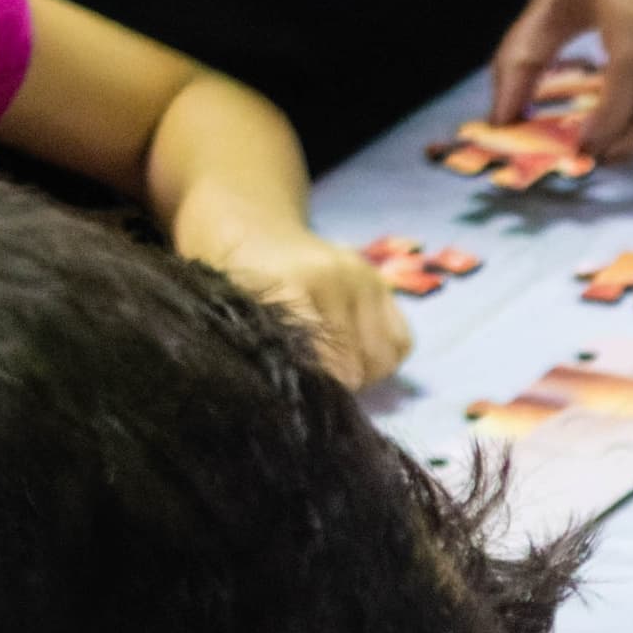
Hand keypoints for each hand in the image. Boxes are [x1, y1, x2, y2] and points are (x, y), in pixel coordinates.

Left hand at [189, 223, 410, 388]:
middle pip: (355, 369)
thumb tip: (295, 408)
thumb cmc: (231, 279)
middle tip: (307, 384)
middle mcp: (338, 279)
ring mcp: (365, 279)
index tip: (298, 407)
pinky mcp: (382, 283)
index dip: (315, 395)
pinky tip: (354, 354)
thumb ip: (267, 356)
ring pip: (382, 360)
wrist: (248, 224)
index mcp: (293, 285)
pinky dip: (382, 359)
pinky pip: (401, 342)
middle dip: (335, 389)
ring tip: (330, 368)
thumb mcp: (233, 317)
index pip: (324, 367)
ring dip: (361, 376)